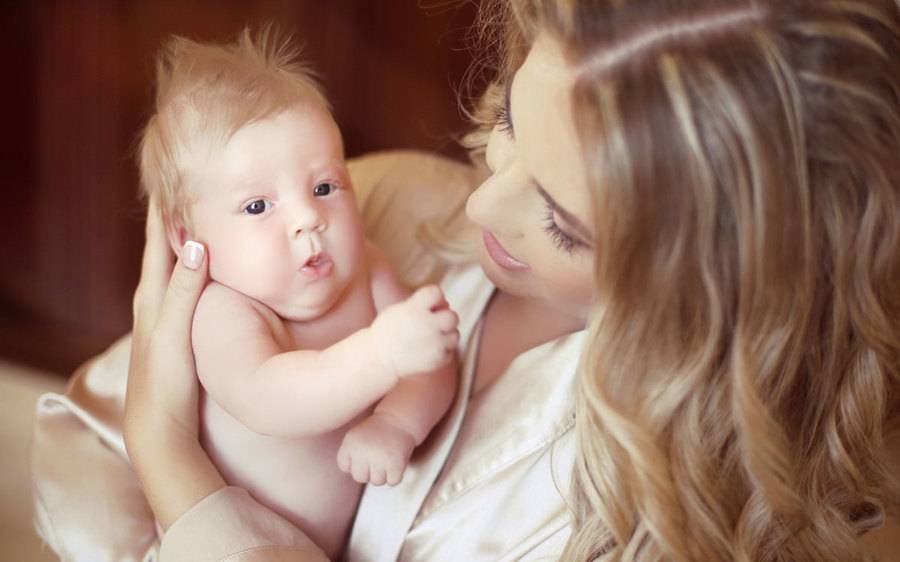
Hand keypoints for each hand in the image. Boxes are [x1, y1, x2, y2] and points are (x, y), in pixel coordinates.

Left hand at [123, 197, 223, 529]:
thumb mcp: (174, 333)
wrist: (159, 426)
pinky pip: (188, 284)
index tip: (176, 170)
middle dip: (179, 214)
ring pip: (177, 265)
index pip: (157, 237)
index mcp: (151, 293)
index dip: (165, 205)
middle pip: (166, 245)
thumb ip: (185, 290)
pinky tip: (211, 267)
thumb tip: (196, 242)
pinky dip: (198, 266)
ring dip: (189, 239)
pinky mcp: (179, 328)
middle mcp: (155, 298)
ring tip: (206, 214)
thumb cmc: (164, 381)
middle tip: (197, 183)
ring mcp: (166, 314)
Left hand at [337, 413, 416, 485]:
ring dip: (383, 474)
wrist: (399, 419)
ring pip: (377, 482)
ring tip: (387, 458)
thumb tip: (351, 473)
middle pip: (360, 477)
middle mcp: (362, 451)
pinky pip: (392, 482)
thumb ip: (348, 455)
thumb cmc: (376, 431)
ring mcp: (379, 457)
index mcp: (350, 443)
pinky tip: (396, 463)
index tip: (364, 452)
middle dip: (368, 471)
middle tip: (377, 457)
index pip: (345, 467)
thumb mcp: (355, 437)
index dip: (355, 462)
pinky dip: (396, 476)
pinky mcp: (395, 463)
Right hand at [369, 285, 459, 379]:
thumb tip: (447, 304)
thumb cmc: (389, 331)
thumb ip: (422, 304)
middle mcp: (427, 325)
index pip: (436, 292)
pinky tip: (428, 350)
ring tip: (430, 338)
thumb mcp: (400, 310)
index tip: (427, 306)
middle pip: (452, 316)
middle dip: (444, 318)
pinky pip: (450, 351)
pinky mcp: (438, 360)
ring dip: (446, 335)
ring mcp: (434, 344)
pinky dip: (442, 350)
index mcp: (415, 309)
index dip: (435, 298)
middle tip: (432, 324)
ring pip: (455, 334)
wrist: (379, 359)